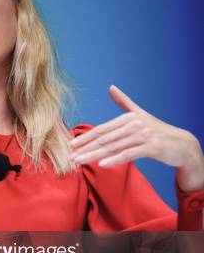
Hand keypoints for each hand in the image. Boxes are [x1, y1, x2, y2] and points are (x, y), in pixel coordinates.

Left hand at [69, 85, 203, 190]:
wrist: (182, 144)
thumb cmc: (158, 131)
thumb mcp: (140, 115)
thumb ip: (124, 102)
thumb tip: (111, 87)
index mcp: (129, 117)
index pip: (102, 130)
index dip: (85, 137)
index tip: (70, 145)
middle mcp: (135, 124)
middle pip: (104, 139)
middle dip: (85, 148)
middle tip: (69, 156)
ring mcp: (143, 135)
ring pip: (113, 147)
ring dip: (94, 155)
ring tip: (80, 162)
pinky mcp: (152, 147)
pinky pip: (129, 154)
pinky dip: (115, 159)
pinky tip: (102, 165)